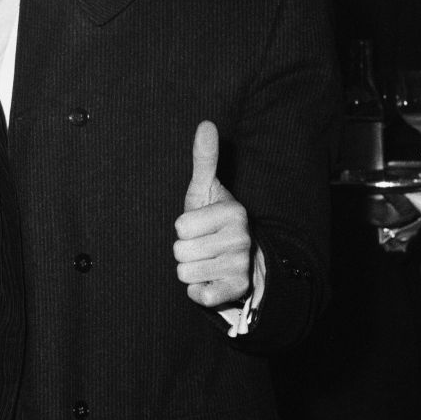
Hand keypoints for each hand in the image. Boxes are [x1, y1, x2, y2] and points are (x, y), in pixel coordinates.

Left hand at [173, 120, 253, 307]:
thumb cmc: (214, 221)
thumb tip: (206, 124)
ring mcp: (240, 265)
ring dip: (190, 270)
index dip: (183, 228)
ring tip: (206, 261)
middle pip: (179, 251)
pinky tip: (210, 280)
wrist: (240, 258)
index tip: (199, 226)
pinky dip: (198, 291)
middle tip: (201, 246)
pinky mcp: (237, 290)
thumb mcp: (206, 190)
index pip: (180, 226)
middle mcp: (241, 238)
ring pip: (185, 273)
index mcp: (233, 212)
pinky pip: (199, 296)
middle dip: (184, 250)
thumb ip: (204, 159)